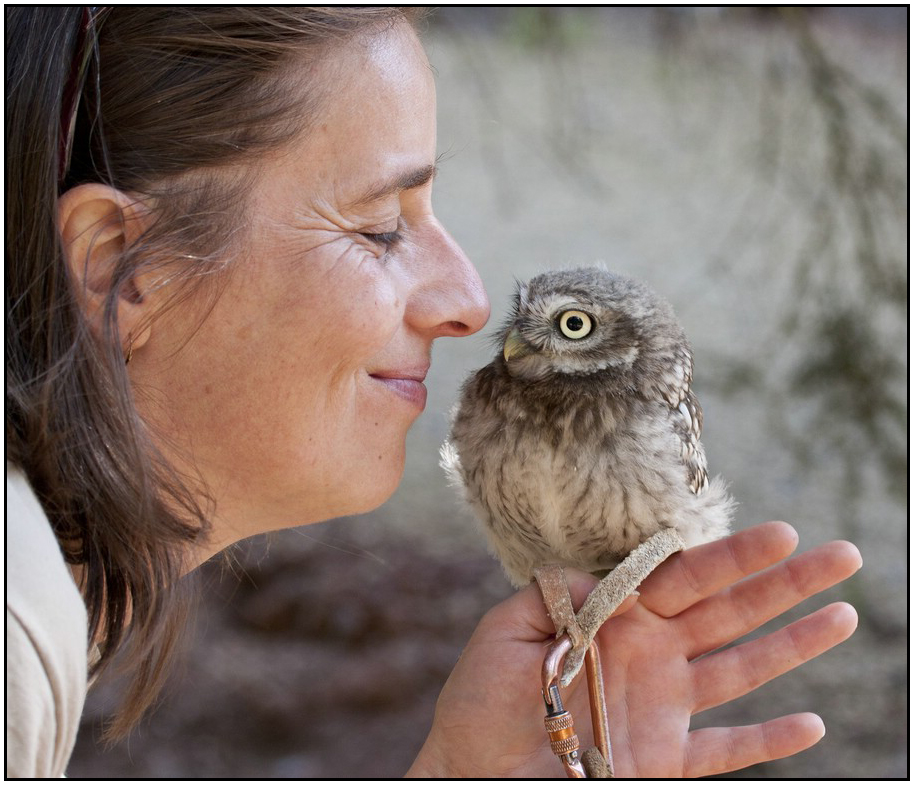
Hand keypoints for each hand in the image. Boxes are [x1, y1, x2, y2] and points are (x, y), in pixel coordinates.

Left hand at [407, 522, 860, 777]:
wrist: (468, 770)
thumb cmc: (480, 700)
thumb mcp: (507, 628)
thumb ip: (556, 592)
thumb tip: (609, 575)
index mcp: (615, 618)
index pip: (684, 576)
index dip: (733, 556)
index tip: (781, 533)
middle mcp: (650, 654)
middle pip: (728, 611)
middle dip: (784, 584)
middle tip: (841, 556)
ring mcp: (662, 707)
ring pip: (742, 669)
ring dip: (794, 646)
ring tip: (843, 616)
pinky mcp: (664, 761)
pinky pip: (726, 752)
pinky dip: (767, 741)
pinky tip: (810, 725)